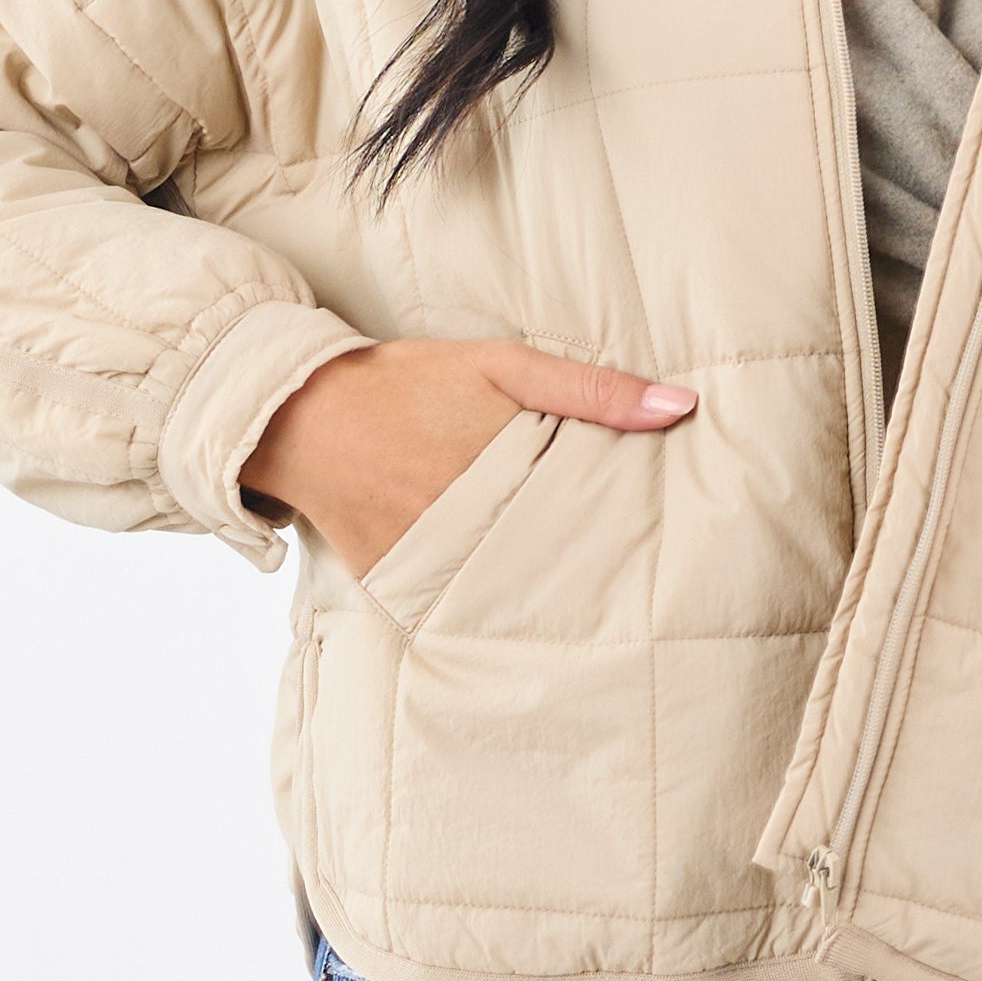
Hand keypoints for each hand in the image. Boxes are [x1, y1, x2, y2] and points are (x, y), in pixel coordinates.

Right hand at [241, 339, 696, 578]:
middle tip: (629, 591)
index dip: (624, 538)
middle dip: (586, 575)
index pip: (589, 520)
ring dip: (538, 598)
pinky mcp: (397, 582)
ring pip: (509, 592)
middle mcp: (471, 519)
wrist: (300, 411)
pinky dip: (478, 606)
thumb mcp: (501, 365)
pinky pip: (452, 605)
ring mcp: (432, 556)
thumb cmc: (407, 381)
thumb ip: (590, 389)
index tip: (658, 554)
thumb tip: (681, 408)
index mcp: (507, 469)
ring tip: (580, 614)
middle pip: (554, 564)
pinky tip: (503, 609)